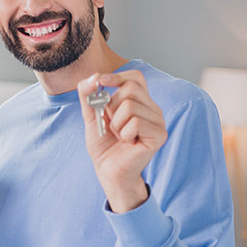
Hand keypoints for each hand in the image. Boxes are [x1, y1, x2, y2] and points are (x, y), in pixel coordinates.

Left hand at [77, 71, 166, 212]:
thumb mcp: (91, 115)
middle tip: (113, 125)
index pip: (135, 77)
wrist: (108, 170)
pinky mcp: (159, 135)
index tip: (101, 82)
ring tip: (120, 136)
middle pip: (130, 88)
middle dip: (112, 107)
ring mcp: (158, 121)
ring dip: (116, 124)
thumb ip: (88, 95)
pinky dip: (124, 134)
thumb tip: (93, 76)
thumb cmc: (103, 145)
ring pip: (130, 106)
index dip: (118, 76)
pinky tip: (128, 143)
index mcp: (140, 101)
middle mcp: (152, 109)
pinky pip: (135, 122)